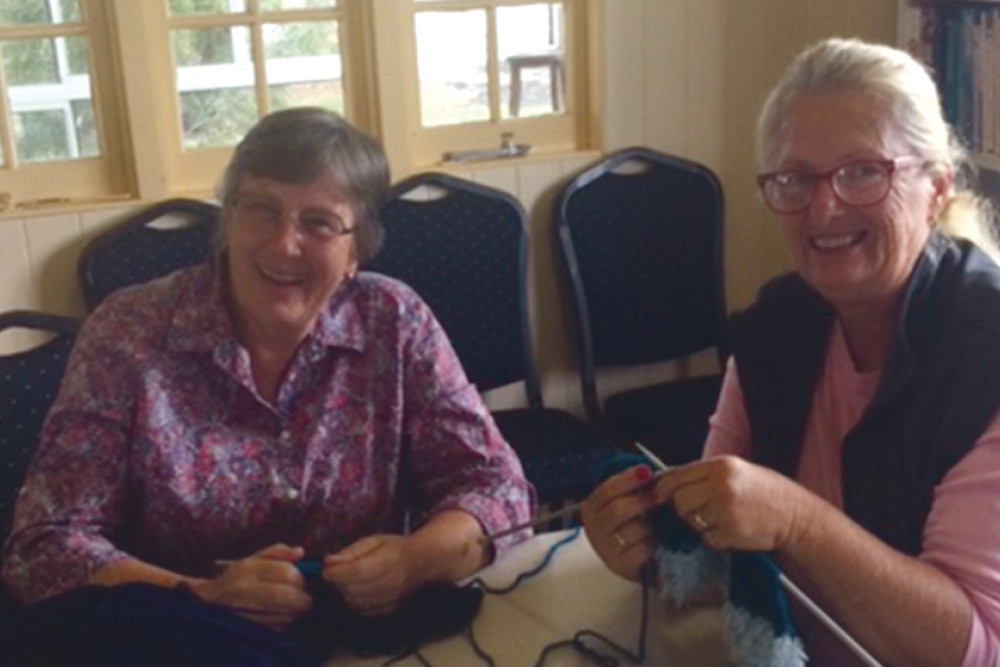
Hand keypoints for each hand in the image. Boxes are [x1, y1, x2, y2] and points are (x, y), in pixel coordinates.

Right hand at [190, 543, 312, 629]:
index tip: (299, 582)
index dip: (300, 578)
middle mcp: (244, 590)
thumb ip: (277, 553)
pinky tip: (276, 618)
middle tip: (302, 598)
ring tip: (288, 608)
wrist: (202, 606)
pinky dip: (283, 625)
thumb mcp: (250, 560)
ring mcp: (244, 612)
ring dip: (294, 613)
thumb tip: (300, 552)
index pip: (288, 573)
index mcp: (247, 569)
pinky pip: (277, 629)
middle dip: (302, 598)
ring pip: (287, 615)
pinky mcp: (248, 630)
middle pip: (290, 596)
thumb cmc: (234, 580)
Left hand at [323, 534, 421, 615]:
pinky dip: (355, 603)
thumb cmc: (395, 549)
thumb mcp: (374, 541)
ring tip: (346, 582)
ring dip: (345, 594)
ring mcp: (393, 598)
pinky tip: (357, 592)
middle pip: (355, 589)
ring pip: (357, 603)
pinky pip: (364, 611)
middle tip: (334, 575)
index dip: (338, 573)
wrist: (422, 564)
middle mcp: (393, 581)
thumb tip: (328, 561)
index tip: (326, 570)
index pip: (358, 571)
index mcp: (390, 559)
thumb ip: (351, 551)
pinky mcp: (391, 610)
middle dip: (338, 583)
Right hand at [581, 465, 657, 581]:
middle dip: (642, 501)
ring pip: (631, 531)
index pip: (607, 490)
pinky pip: (640, 551)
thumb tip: (648, 472)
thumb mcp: (627, 502)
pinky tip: (656, 542)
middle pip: (617, 510)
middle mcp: (593, 529)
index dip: (627, 479)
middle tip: (660, 497)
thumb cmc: (634, 524)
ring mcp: (604, 549)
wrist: (636, 560)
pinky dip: (651, 544)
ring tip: (659, 524)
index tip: (646, 471)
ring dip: (650, 525)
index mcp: (592, 508)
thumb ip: (633, 488)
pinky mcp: (618, 566)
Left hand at [652, 456, 812, 551]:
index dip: (662, 488)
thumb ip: (704, 476)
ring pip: (689, 520)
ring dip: (697, 524)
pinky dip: (713, 538)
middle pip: (678, 500)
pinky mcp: (731, 532)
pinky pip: (706, 538)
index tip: (655, 497)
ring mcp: (726, 509)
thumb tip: (667, 483)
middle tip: (694, 512)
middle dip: (681, 509)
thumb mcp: (735, 472)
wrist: (796, 515)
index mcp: (721, 465)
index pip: (676, 475)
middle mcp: (721, 485)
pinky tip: (729, 531)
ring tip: (717, 520)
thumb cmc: (764, 493)